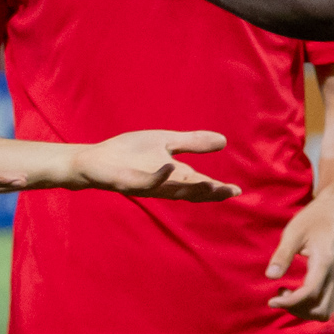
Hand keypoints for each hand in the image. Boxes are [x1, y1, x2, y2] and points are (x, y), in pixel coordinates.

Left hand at [70, 130, 241, 199]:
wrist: (96, 159)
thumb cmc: (129, 152)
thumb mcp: (166, 142)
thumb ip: (193, 143)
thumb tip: (224, 141)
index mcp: (173, 176)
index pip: (199, 184)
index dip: (217, 189)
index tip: (237, 190)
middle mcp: (163, 185)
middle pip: (190, 191)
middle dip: (209, 193)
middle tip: (229, 192)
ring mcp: (145, 185)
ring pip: (172, 190)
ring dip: (190, 188)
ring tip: (211, 184)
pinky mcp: (128, 183)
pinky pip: (145, 182)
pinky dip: (158, 176)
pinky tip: (169, 166)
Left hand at [264, 192, 333, 320]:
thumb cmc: (313, 218)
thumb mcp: (293, 232)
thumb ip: (282, 255)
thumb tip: (269, 276)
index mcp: (324, 263)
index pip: (309, 293)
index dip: (289, 302)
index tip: (271, 300)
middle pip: (319, 310)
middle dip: (297, 310)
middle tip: (279, 295)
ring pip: (325, 311)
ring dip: (304, 310)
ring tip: (287, 294)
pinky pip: (326, 304)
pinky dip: (311, 306)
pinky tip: (296, 292)